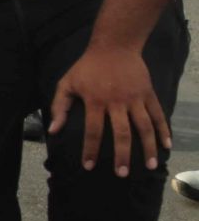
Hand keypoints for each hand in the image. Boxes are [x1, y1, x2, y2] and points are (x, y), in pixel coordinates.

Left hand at [48, 46, 170, 177]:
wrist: (114, 46)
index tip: (88, 166)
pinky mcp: (148, 94)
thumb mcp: (67, 83)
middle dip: (122, 155)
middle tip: (122, 174)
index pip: (92, 131)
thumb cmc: (87, 67)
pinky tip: (167, 145)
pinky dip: (164, 130)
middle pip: (121, 133)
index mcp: (95, 100)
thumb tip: (53, 130)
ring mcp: (135, 98)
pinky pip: (158, 114)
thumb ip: (59, 107)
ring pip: (144, 127)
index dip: (90, 150)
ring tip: (151, 166)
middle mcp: (117, 101)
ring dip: (149, 147)